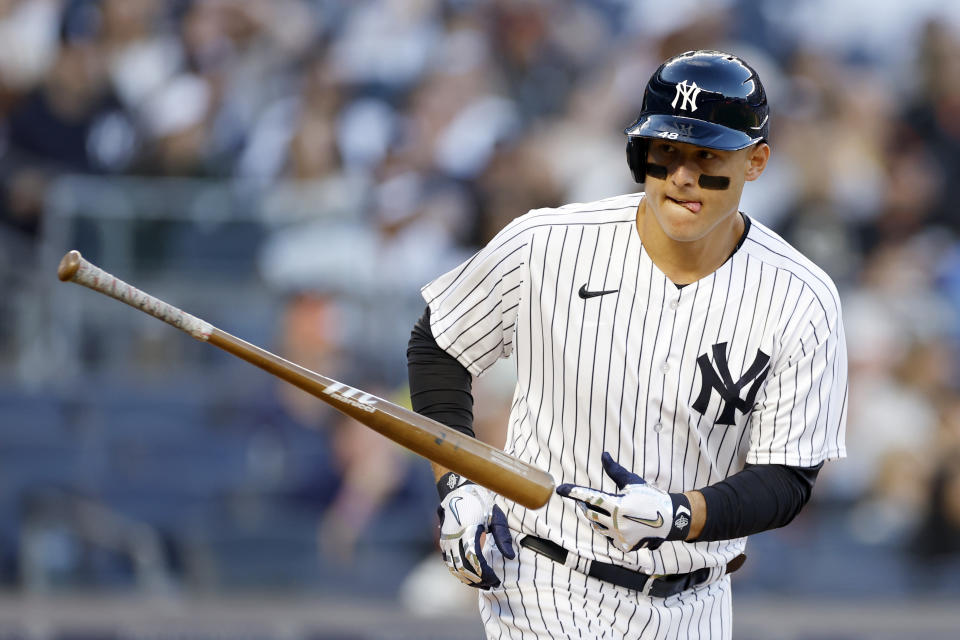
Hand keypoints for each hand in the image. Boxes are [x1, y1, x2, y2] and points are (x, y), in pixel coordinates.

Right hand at [438, 479, 515, 588]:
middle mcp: (453, 537)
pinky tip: (471, 576)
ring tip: (483, 584)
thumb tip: (510, 557)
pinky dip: (459, 573)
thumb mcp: (495, 516)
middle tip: (493, 584)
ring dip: (468, 579)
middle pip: (464, 568)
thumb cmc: (480, 501)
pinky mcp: (443, 542)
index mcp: (467, 530)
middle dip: (479, 580)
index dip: (486, 574)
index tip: (497, 580)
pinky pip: (449, 563)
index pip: (476, 561)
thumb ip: (502, 537)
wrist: (458, 488)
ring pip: (455, 568)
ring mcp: (446, 540)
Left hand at [556, 452, 690, 551]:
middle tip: (583, 499)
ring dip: (594, 517)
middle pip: (589, 513)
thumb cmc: (650, 496)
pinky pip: (607, 537)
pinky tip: (611, 523)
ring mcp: (620, 536)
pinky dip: (606, 529)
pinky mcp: (624, 546)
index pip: (589, 496)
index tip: (560, 489)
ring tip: (598, 510)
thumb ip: (614, 470)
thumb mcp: (632, 482)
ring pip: (596, 526)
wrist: (671, 520)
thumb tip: (603, 454)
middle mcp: (617, 522)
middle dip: (585, 505)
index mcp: (618, 504)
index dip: (573, 492)